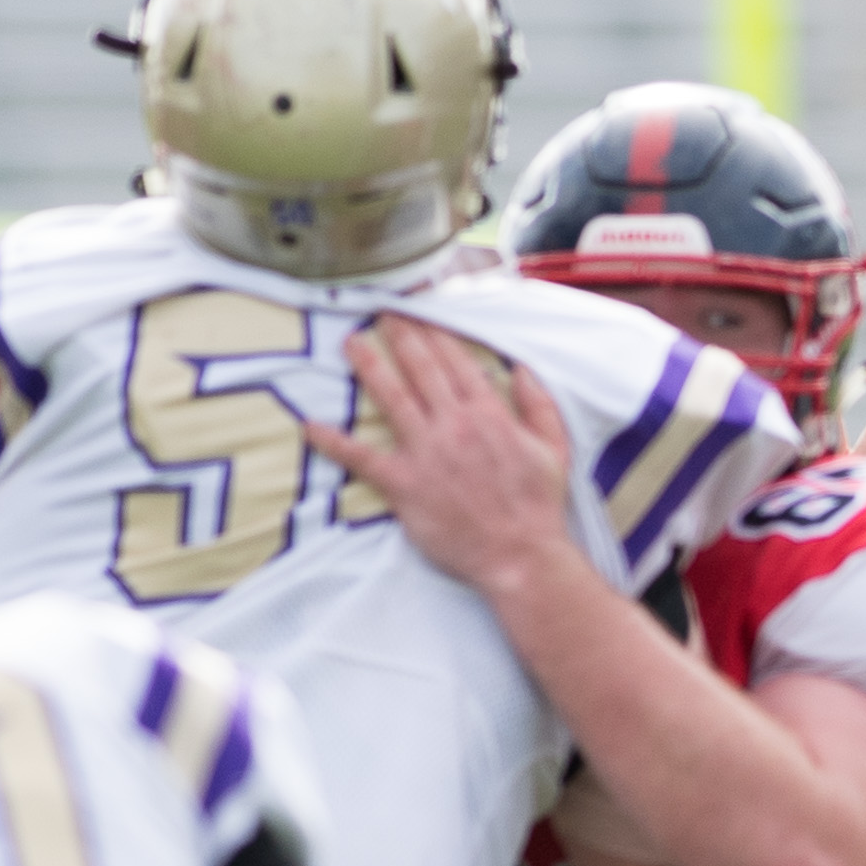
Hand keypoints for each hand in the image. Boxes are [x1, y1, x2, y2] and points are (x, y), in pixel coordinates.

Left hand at [304, 316, 575, 597]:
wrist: (521, 556)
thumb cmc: (538, 505)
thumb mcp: (555, 448)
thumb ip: (538, 404)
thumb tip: (520, 368)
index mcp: (489, 414)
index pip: (456, 360)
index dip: (436, 330)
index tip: (420, 309)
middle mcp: (454, 425)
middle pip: (421, 368)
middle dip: (400, 334)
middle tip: (382, 310)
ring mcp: (426, 454)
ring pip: (391, 398)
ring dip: (368, 366)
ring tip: (350, 341)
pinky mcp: (404, 485)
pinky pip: (362, 458)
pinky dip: (335, 442)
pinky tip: (311, 425)